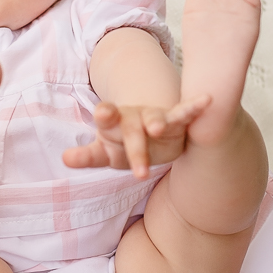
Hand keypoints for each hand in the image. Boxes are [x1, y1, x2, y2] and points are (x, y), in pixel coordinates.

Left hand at [62, 97, 210, 178]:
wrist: (148, 129)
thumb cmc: (123, 143)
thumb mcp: (106, 151)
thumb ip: (88, 156)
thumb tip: (65, 157)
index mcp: (114, 122)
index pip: (107, 118)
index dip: (105, 115)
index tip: (102, 113)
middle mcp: (134, 116)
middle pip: (132, 131)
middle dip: (136, 150)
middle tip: (139, 172)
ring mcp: (155, 116)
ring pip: (158, 119)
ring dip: (159, 122)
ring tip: (158, 128)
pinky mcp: (175, 120)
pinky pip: (185, 113)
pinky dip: (195, 107)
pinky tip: (207, 100)